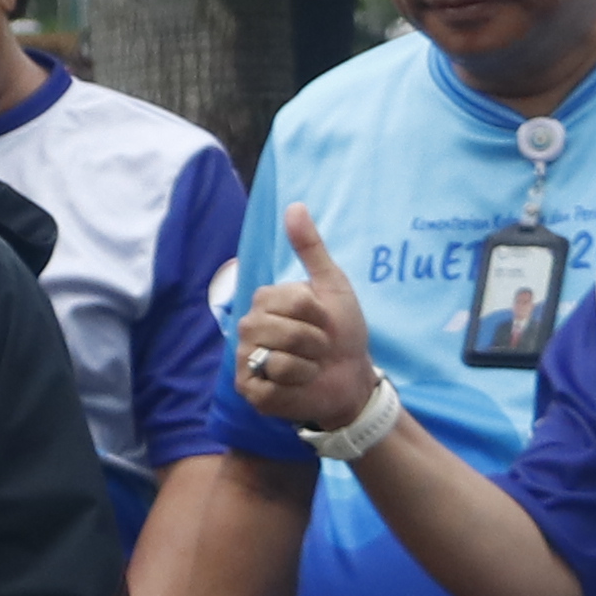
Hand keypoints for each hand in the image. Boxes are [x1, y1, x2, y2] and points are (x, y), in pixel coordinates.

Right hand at [232, 206, 381, 438]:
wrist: (351, 377)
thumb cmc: (341, 332)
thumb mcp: (332, 286)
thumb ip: (311, 248)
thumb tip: (295, 205)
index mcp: (264, 301)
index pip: (292, 300)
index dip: (317, 313)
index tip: (322, 321)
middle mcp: (248, 327)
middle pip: (283, 329)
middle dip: (314, 340)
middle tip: (318, 347)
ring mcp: (245, 359)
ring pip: (279, 355)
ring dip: (308, 363)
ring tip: (309, 365)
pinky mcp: (249, 389)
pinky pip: (274, 381)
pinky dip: (297, 383)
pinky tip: (298, 384)